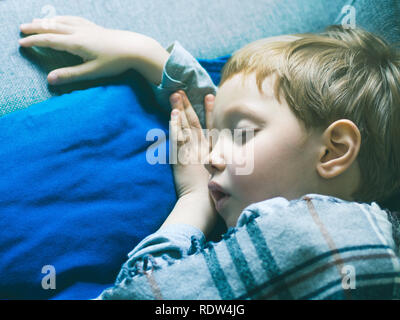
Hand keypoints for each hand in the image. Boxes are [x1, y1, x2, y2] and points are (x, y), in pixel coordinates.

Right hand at [19, 16, 168, 84]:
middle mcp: (79, 32)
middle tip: (22, 28)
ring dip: (47, 21)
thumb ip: (70, 75)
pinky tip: (62, 19)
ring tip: (36, 21)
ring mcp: (87, 27)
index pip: (49, 40)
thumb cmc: (115, 62)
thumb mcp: (92, 72)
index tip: (21, 43)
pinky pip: (74, 19)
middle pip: (52, 27)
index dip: (34, 41)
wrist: (135, 48)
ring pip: (62, 21)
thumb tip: (49, 79)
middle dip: (36, 28)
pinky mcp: (95, 27)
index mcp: (76, 43)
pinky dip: (62, 18)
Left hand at [163, 91, 217, 234]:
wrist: (203, 204)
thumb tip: (223, 160)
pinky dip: (175, 125)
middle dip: (191, 105)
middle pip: (197, 122)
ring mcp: (193, 151)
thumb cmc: (214, 194)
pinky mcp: (182, 157)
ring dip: (181, 109)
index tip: (209, 96)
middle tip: (184, 90)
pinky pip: (178, 137)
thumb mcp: (223, 177)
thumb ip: (222, 166)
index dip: (210, 111)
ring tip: (176, 95)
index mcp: (214, 151)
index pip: (212, 126)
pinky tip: (173, 113)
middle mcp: (204, 147)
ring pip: (187, 125)